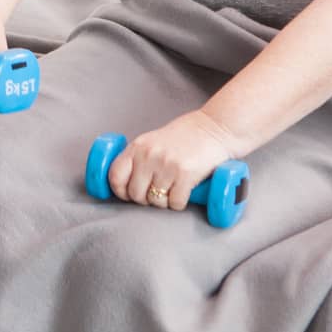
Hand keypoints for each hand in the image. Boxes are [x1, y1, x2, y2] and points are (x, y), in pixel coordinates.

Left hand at [107, 110, 236, 212]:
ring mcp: (167, 165)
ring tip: (173, 189)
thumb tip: (126, 183)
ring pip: (156, 201)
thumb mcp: (154, 141)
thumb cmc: (187, 136)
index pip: (115, 175)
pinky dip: (180, 202)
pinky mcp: (185, 174)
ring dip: (165, 201)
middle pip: (135, 194)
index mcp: (139, 146)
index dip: (120, 191)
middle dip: (146, 199)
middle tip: (158, 191)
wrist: (216, 128)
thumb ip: (140, 157)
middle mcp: (149, 155)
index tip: (129, 194)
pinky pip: (175, 203)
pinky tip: (185, 191)